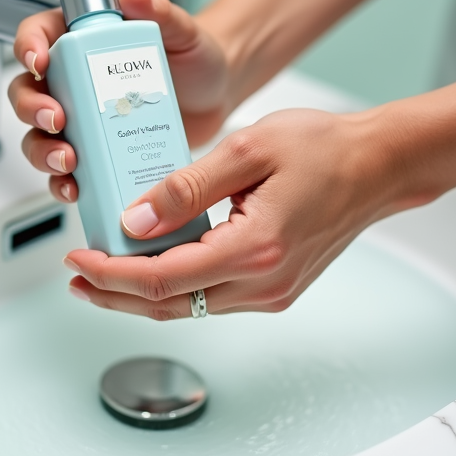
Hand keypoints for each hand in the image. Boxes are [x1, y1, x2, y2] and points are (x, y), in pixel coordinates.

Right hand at [8, 0, 228, 203]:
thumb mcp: (182, 30)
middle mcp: (71, 80)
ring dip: (42, 152)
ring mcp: (79, 119)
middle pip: (27, 92)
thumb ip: (158, 11)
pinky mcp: (93, 152)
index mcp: (81, 40)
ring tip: (68, 161)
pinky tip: (77, 188)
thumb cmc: (193, 58)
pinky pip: (64, 172)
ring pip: (38, 136)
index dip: (27, 47)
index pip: (37, 35)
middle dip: (32, 109)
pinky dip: (63, 183)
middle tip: (58, 120)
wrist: (215, 96)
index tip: (39, 63)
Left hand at [63, 108, 413, 318]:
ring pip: (189, 307)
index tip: (77, 260)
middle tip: (77, 277)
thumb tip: (134, 220)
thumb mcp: (246, 149)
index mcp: (254, 248)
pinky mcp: (275, 288)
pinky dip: (175, 285)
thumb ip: (186, 188)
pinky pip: (212, 297)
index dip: (110, 274)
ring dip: (142, 293)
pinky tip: (154, 261)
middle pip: (169, 306)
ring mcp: (272, 292)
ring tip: (105, 269)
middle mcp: (264, 283)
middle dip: (114, 294)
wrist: (378, 166)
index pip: (161, 279)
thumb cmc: (323, 148)